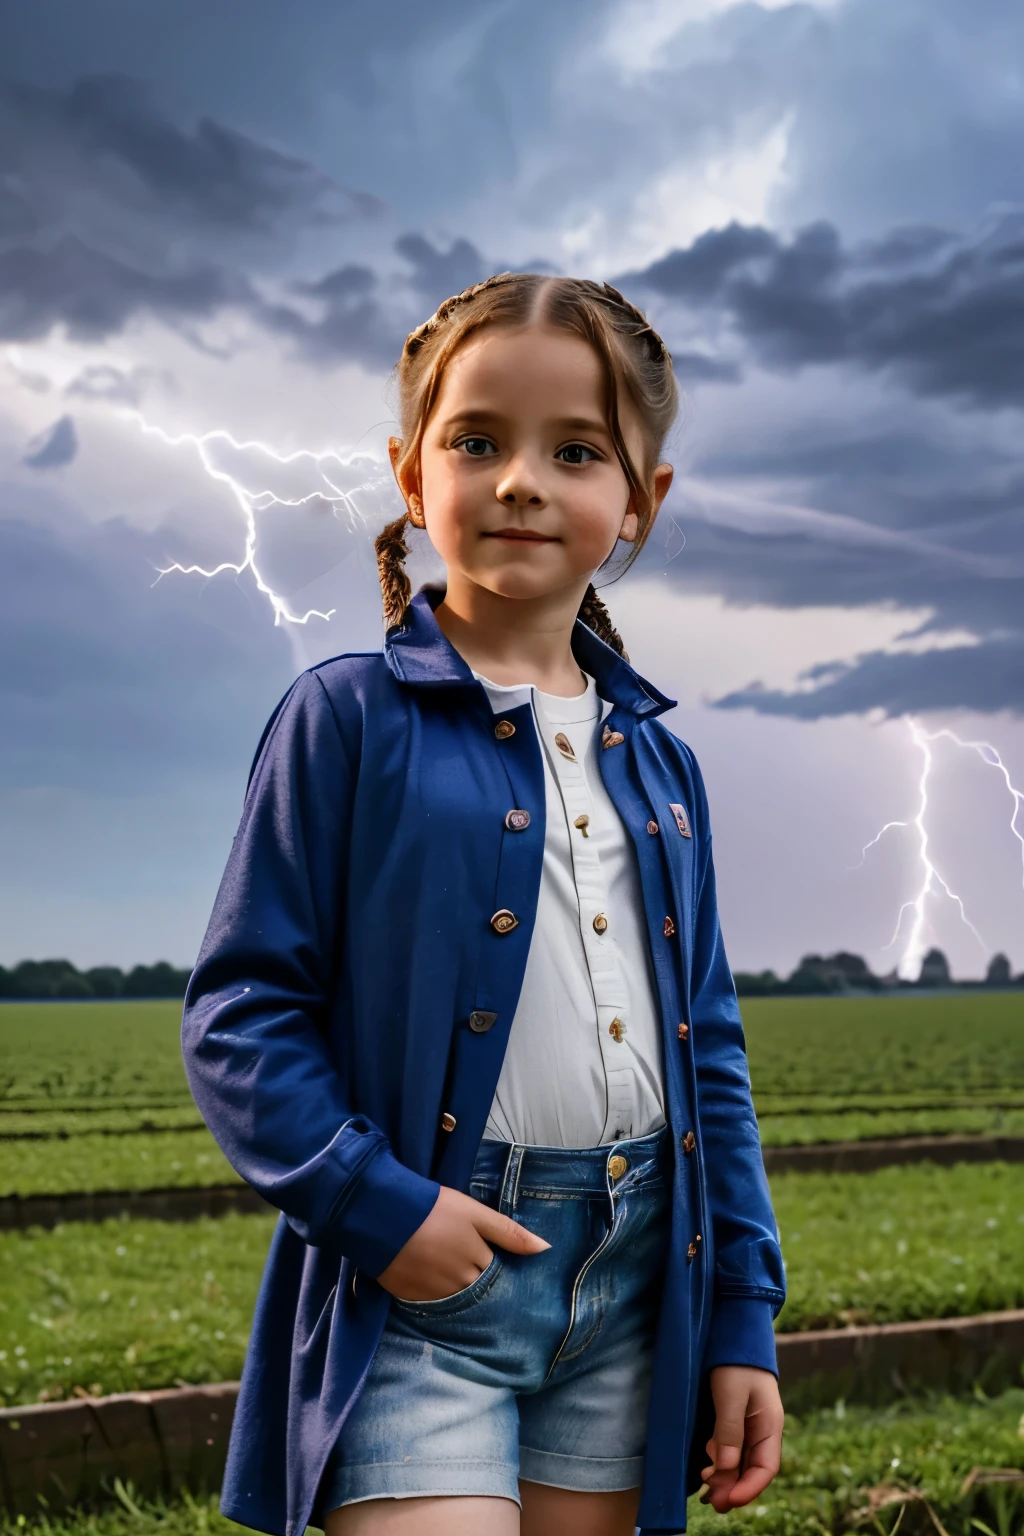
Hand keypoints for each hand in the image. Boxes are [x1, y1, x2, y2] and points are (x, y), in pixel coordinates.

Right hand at [376, 1184, 550, 1301]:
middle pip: (476, 1289)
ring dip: (454, 1289)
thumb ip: (509, 1233)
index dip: (491, 1264)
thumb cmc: (433, 1208)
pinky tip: (426, 1277)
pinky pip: (429, 1304)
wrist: (382, 1214)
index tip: (486, 1255)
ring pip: (454, 1298)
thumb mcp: (475, 1213)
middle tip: (463, 1262)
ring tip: (443, 1268)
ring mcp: (434, 1295)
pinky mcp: (409, 1298)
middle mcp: (459, 1284)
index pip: (495, 1273)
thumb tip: (545, 1249)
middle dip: (475, 1280)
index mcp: (478, 1262)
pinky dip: (431, 1293)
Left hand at [701, 1366, 782, 1512]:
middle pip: (751, 1469)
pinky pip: (730, 1447)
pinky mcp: (733, 1418)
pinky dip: (719, 1460)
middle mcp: (762, 1429)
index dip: (749, 1488)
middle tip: (712, 1502)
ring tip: (705, 1486)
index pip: (766, 1468)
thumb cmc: (735, 1361)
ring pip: (739, 1460)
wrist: (732, 1331)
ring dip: (725, 1477)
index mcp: (770, 1425)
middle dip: (733, 1488)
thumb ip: (730, 1432)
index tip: (730, 1501)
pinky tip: (707, 1463)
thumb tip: (727, 1471)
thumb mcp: (731, 1395)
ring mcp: (748, 1424)